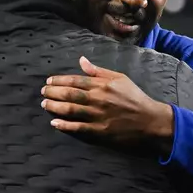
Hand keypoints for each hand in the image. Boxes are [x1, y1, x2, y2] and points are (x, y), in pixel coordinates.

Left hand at [41, 56, 173, 151]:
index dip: (59, 80)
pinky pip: (78, 128)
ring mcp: (98, 116)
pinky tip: (54, 123)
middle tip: (43, 92)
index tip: (49, 81)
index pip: (75, 80)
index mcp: (103, 85)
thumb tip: (81, 61)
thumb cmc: (135, 98)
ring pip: (70, 110)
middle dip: (53, 92)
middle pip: (69, 94)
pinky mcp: (100, 131)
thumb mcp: (120, 78)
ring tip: (45, 104)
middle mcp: (98, 99)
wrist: (150, 121)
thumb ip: (98, 71)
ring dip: (55, 107)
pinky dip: (65, 126)